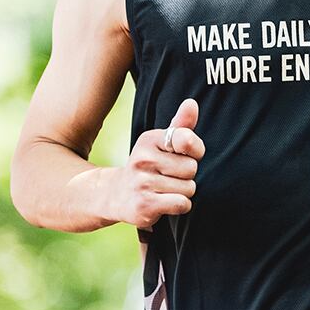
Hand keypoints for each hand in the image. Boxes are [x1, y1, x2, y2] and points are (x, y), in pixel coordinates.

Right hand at [120, 96, 203, 228]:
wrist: (116, 195)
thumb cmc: (149, 166)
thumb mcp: (161, 143)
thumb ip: (181, 125)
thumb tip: (192, 103)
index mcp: (149, 140)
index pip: (187, 139)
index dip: (194, 151)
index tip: (182, 154)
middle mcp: (143, 159)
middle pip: (191, 168)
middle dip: (186, 176)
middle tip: (168, 177)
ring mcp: (142, 183)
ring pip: (189, 188)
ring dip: (183, 192)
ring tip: (165, 190)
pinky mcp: (144, 205)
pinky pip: (183, 204)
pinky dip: (180, 206)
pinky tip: (165, 202)